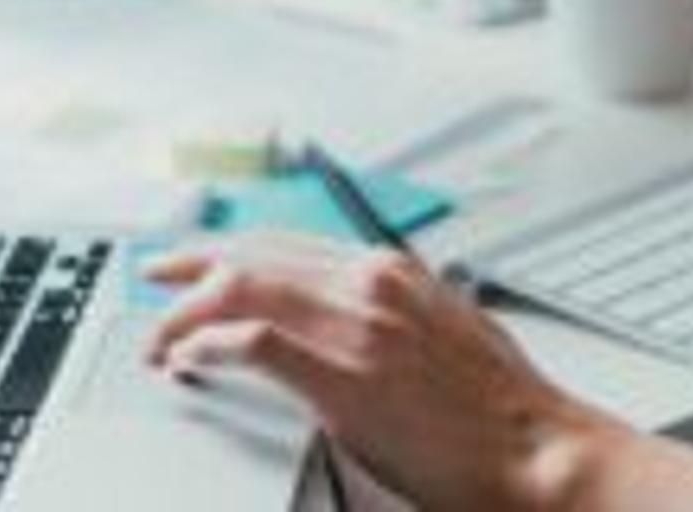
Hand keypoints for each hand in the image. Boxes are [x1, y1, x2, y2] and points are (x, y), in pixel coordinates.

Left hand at [143, 235, 606, 510]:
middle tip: (153, 281)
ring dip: (186, 314)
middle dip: (191, 265)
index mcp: (393, 272)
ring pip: (241, 287)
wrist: (539, 450)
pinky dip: (209, 346)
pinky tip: (192, 362)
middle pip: (253, 254)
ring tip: (161, 340)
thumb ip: (400, 313)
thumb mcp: (451, 330)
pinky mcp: (344, 377)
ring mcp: (356, 327)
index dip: (230, 249)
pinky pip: (252, 343)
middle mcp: (370, 284)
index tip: (197, 261)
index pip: (288, 242)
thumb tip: (365, 323)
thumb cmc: (504, 409)